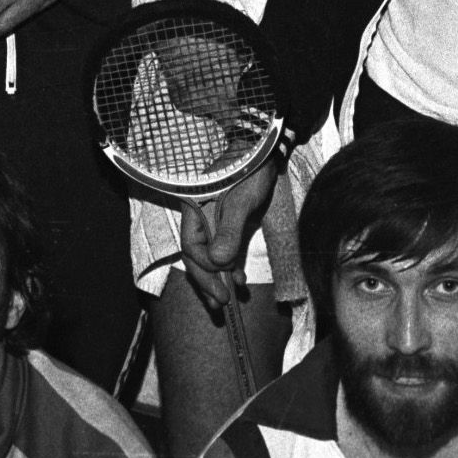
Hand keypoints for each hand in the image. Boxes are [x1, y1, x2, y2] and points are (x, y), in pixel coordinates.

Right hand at [180, 157, 278, 310]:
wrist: (265, 153)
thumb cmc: (250, 172)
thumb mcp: (242, 202)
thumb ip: (229, 231)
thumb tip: (219, 263)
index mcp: (196, 211)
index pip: (193, 248)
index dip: (204, 269)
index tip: (222, 285)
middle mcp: (202, 220)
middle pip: (197, 257)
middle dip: (207, 282)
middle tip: (220, 304)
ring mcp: (216, 224)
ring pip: (210, 257)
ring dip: (217, 279)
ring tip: (226, 302)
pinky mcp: (231, 225)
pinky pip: (225, 251)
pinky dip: (230, 267)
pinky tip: (238, 281)